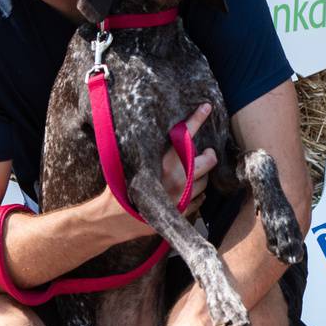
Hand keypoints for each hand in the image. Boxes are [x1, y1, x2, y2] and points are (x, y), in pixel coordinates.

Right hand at [94, 103, 215, 244]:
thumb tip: (149, 134)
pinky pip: (200, 199)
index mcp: (163, 161)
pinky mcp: (182, 210)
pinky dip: (198, 194)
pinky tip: (191, 192)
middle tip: (208, 152)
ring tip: (194, 174)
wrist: (115, 219)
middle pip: (207, 161)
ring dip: (202, 176)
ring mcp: (182, 195)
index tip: (206, 107)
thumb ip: (143, 151)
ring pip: (205, 181)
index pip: (185, 134)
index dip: (197, 118)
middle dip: (210, 155)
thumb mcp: (128, 163)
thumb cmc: (118, 188)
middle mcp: (177, 177)